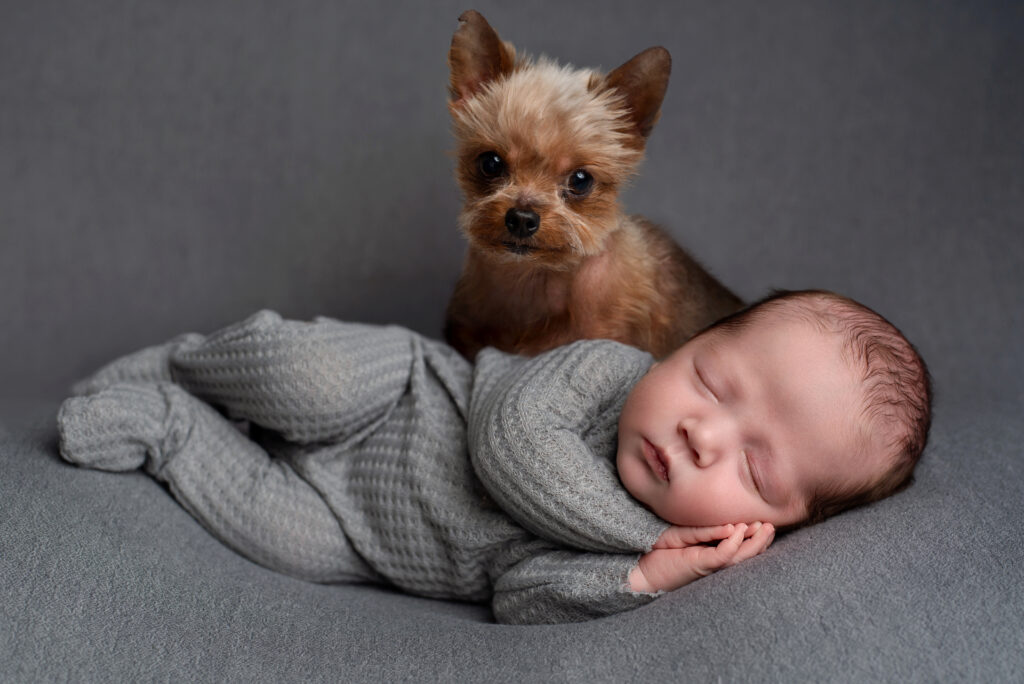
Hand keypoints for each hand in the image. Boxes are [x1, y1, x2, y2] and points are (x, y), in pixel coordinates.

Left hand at [629, 522, 774, 592]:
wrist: (640, 569)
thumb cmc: (662, 554)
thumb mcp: (685, 535)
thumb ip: (707, 531)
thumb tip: (731, 525)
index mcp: (713, 557)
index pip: (740, 550)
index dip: (754, 539)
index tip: (765, 524)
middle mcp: (715, 564)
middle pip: (746, 555)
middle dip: (761, 541)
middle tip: (772, 526)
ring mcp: (709, 566)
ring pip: (739, 556)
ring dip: (754, 542)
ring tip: (766, 528)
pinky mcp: (700, 564)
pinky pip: (721, 555)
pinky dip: (732, 543)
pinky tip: (739, 531)